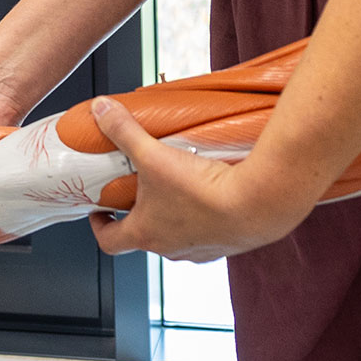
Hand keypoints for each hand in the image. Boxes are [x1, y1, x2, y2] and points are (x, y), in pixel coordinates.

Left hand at [86, 97, 314, 261]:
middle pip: (145, 236)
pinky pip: (210, 232)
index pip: (110, 242)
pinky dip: (205, 216)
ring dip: (173, 215)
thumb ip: (123, 131)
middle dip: (139, 213)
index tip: (100, 212)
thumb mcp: (153, 155)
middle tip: (138, 192)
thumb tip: (100, 110)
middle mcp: (171, 249)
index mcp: (145, 234)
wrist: (260, 204)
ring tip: (176, 187)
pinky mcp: (230, 243)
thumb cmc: (203, 190)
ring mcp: (202, 250)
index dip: (100, 227)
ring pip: (178, 236)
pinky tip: (211, 194)